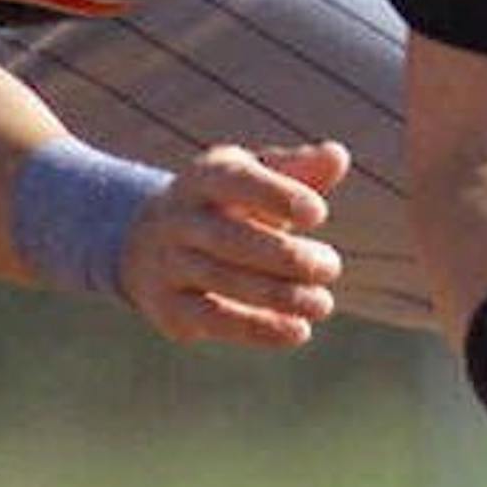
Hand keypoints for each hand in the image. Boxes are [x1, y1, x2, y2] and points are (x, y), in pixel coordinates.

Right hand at [121, 141, 350, 347]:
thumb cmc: (227, 205)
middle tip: (331, 267)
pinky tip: (298, 331)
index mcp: (203, 178)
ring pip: (223, 281)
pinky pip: (214, 319)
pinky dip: (258, 328)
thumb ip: (298, 169)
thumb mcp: (256, 177)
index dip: (275, 195)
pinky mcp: (168, 306)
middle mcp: (178, 218)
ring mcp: (167, 263)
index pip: (235, 180)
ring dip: (279, 295)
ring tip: (323, 304)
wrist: (149, 243)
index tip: (319, 214)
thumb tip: (338, 156)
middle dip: (284, 256)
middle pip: (229, 238)